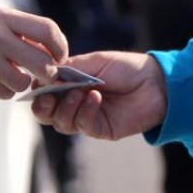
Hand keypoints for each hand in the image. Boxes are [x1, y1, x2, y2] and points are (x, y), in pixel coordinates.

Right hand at [0, 7, 67, 99]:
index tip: (60, 55)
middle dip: (48, 73)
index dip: (60, 46)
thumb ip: (16, 29)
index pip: (46, 30)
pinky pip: (3, 93)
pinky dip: (3, 90)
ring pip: (23, 82)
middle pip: (41, 62)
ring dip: (21, 83)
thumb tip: (47, 49)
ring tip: (9, 74)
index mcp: (2, 17)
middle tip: (44, 74)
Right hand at [31, 51, 167, 140]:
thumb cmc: (126, 67)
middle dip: (43, 106)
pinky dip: (86, 111)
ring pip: (61, 122)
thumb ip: (69, 69)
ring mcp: (86, 117)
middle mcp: (74, 103)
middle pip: (46, 114)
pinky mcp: (100, 130)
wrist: (156, 82)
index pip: (44, 93)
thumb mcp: (94, 62)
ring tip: (80, 93)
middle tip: (48, 97)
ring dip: (66, 107)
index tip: (38, 82)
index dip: (37, 90)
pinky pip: (83, 125)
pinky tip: (96, 98)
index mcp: (69, 85)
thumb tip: (44, 76)